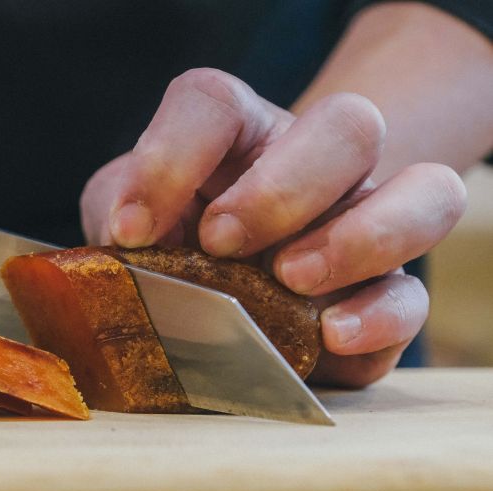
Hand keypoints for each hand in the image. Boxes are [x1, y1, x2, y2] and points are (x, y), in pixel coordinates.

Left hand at [81, 69, 466, 386]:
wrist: (216, 300)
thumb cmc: (168, 242)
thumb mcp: (123, 220)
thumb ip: (117, 213)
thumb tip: (125, 240)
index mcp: (236, 135)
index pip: (213, 104)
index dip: (170, 157)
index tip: (133, 230)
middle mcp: (314, 165)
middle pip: (348, 126)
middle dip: (282, 187)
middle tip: (222, 243)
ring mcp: (362, 225)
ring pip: (424, 192)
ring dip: (359, 236)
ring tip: (290, 279)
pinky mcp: (384, 294)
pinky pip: (412, 294)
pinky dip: (379, 314)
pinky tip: (329, 334)